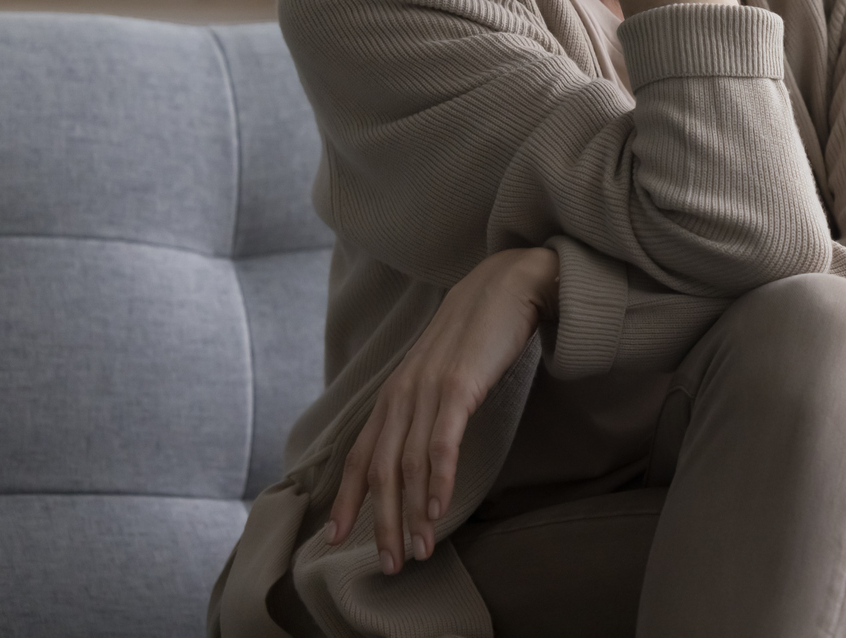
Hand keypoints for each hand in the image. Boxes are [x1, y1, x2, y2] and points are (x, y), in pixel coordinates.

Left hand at [326, 246, 559, 572]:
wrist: (510, 282)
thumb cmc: (480, 329)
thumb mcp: (441, 369)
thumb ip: (426, 402)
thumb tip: (420, 443)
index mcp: (396, 391)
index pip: (361, 454)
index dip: (347, 498)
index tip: (335, 537)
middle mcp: (403, 392)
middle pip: (381, 470)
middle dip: (381, 522)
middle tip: (388, 564)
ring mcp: (429, 388)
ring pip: (409, 465)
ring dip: (413, 514)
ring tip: (421, 551)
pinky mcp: (459, 386)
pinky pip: (442, 443)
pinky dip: (438, 481)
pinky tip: (440, 510)